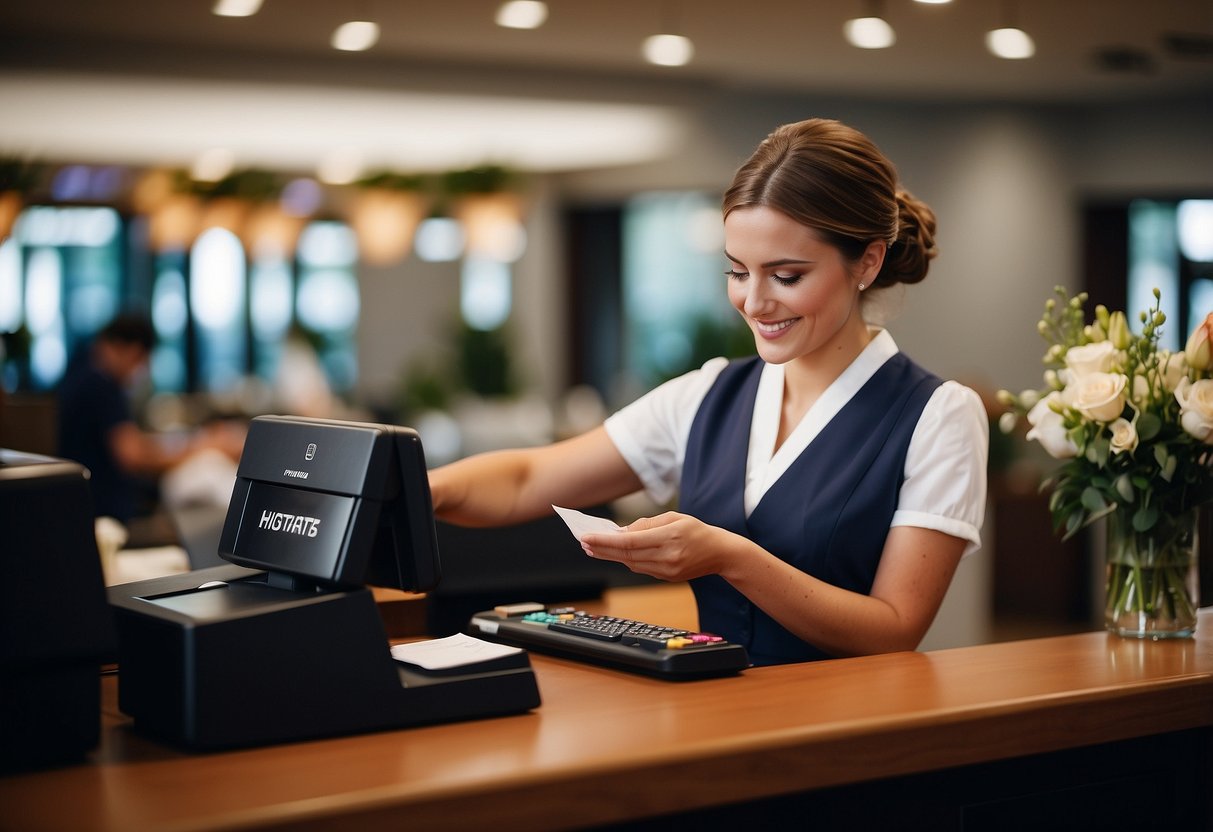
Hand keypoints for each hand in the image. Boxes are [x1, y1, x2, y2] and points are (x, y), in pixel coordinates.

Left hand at [580, 511, 730, 581]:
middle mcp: (667, 557)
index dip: (605, 541)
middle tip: (583, 543)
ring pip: (631, 564)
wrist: (720, 553)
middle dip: (602, 549)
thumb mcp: (674, 517)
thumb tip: (620, 532)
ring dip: (611, 556)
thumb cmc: (696, 530)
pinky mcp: (667, 577)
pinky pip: (641, 568)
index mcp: (669, 537)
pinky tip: (615, 553)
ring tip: (593, 548)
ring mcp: (667, 570)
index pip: (629, 542)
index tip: (587, 537)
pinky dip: (626, 560)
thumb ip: (646, 524)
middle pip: (626, 555)